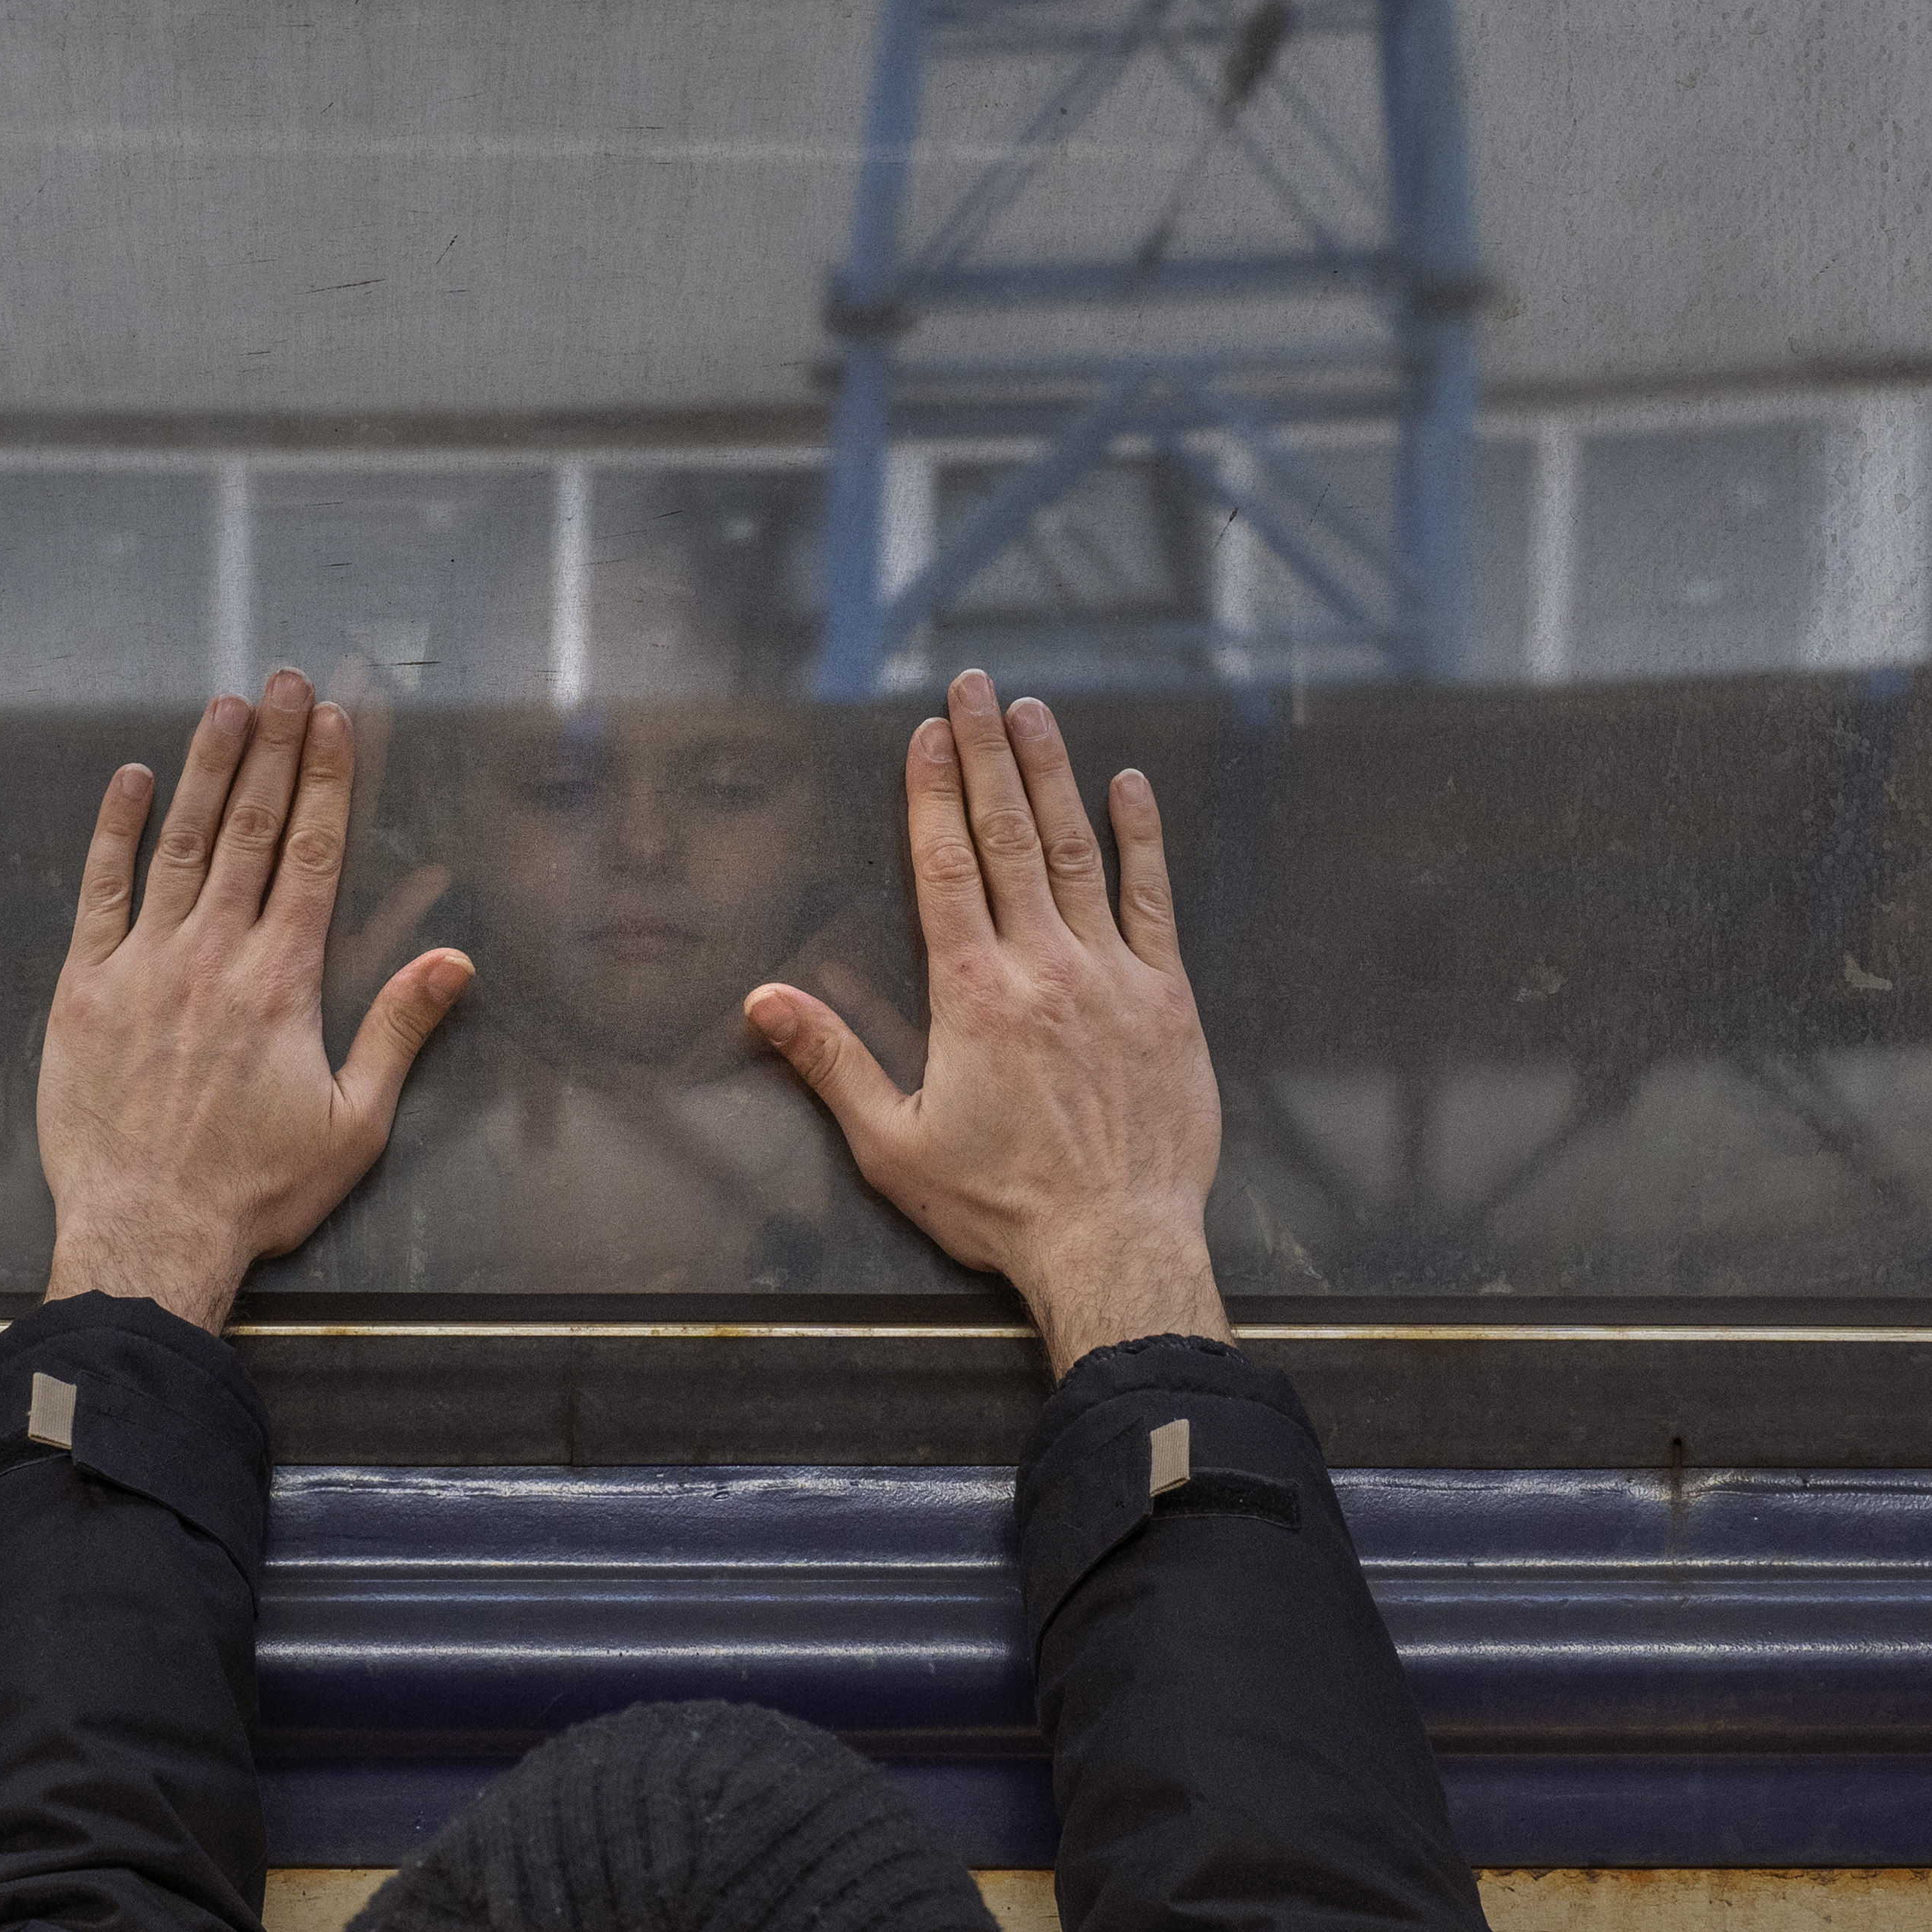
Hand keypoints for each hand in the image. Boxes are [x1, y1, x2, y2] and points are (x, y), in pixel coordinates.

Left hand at [38, 669, 474, 1333]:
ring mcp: (143, 966)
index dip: (325, 781)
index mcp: (281, 983)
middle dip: (271, 749)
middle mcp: (213, 956)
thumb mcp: (353, 1125)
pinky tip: (131, 779)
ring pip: (179, 845)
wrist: (147, 1235)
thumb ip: (400, 1032)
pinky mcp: (84, 989)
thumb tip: (454, 962)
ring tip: (226, 706)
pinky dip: (116, 831)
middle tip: (283, 681)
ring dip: (204, 768)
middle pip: (248, 830)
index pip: (309, 855)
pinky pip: (100, 891)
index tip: (333, 721)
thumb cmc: (254, 1192)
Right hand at [745, 669, 1226, 1376]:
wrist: (1117, 1245)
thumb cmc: (1002, 1206)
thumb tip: (764, 1002)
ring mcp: (1111, 975)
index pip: (945, 865)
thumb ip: (830, 1062)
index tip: (927, 733)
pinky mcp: (1167, 999)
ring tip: (1034, 712)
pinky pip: (1151, 899)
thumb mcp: (892, 1146)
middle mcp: (1042, 965)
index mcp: (972, 992)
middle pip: (1007, 835)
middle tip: (973, 686)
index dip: (933, 792)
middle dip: (986, 754)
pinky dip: (1138, 838)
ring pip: (1076, 850)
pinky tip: (1128, 788)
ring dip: (1052, 775)